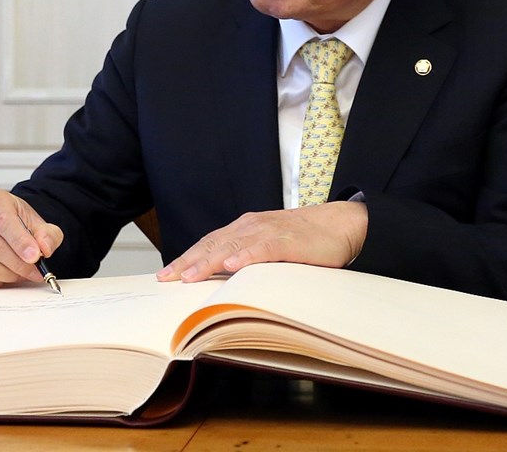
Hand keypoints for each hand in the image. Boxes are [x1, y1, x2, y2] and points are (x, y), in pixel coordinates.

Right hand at [0, 189, 63, 289]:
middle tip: (34, 271)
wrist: (5, 229)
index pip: (3, 220)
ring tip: (20, 273)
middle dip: (17, 263)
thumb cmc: (18, 224)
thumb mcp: (39, 224)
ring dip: (5, 274)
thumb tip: (45, 248)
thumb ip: (48, 235)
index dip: (20, 241)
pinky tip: (5, 276)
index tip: (35, 256)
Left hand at [155, 201, 367, 282]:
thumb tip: (222, 283)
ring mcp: (269, 232)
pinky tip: (231, 265)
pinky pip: (263, 248)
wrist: (341, 224)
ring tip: (190, 276)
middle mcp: (251, 226)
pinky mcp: (288, 240)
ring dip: (209, 261)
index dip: (186, 258)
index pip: (208, 244)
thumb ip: (248, 260)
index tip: (165, 275)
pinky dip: (246, 256)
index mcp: (245, 229)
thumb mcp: (270, 249)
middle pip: (213, 245)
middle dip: (188, 262)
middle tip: (167, 279)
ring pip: (232, 246)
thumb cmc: (305, 239)